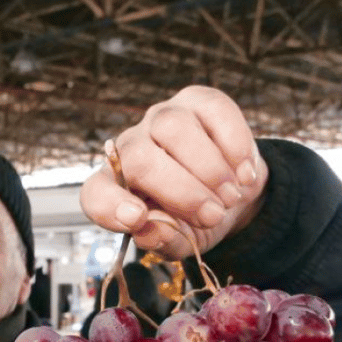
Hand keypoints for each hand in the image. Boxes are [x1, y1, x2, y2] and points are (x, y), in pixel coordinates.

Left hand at [80, 85, 268, 259]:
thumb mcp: (181, 241)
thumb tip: (149, 232)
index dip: (110, 205)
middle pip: (140, 158)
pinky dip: (235, 146)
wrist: (233, 195)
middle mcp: (131, 147)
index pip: (95, 193)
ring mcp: (163, 118)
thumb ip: (163, 240)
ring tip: (231, 197)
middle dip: (182, 192)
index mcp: (116, 187)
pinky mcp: (199, 100)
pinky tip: (245, 174)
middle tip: (214, 216)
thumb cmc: (196, 221)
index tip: (138, 219)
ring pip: (173, 129)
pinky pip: (213, 111)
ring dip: (209, 169)